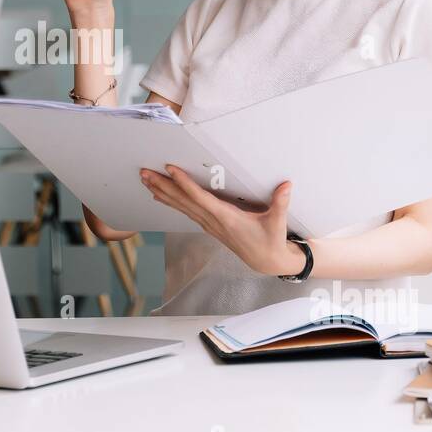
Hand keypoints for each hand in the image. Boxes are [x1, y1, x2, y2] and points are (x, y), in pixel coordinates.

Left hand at [139, 165, 300, 274]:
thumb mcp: (277, 223)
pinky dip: (171, 201)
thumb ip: (280, 203)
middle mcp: (213, 221)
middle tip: (145, 172)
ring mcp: (209, 224)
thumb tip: (286, 185)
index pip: (200, 198)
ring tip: (145, 180)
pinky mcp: (209, 225)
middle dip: (163, 186)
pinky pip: (185, 211)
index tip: (171, 169)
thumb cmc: (271, 241)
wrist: (267, 261)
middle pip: (182, 201)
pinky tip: (159, 196)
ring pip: (181, 206)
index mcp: (226, 218)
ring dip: (162, 192)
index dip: (184, 183)